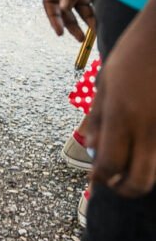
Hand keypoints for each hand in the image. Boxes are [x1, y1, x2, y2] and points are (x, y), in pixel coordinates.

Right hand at [43, 0, 94, 40]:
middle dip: (70, 24)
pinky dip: (92, 11)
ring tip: (93, 33)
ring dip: (84, 20)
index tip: (59, 32)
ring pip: (77, 6)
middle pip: (63, 8)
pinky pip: (88, 0)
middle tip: (79, 40)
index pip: (49, 2)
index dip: (53, 18)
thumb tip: (64, 9)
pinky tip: (98, 20)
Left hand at [87, 0, 155, 195]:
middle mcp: (145, 127)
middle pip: (138, 181)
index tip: (96, 177)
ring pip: (154, 170)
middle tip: (116, 181)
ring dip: (139, 174)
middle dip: (124, 188)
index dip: (100, 178)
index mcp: (120, 115)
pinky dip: (151, 155)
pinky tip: (141, 143)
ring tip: (128, 163)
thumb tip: (91, 148)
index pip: (108, 165)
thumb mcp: (106, 81)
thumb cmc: (134, 52)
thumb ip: (97, 117)